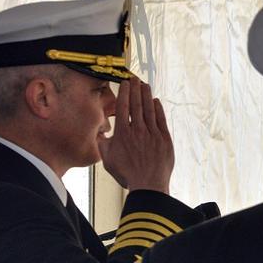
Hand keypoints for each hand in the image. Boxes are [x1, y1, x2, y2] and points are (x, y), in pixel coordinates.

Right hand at [98, 76, 174, 193]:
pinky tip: (155, 101)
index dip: (124, 93)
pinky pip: (161, 119)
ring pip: (149, 109)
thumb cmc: (126, 174)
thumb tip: (97, 132)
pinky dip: (158, 109)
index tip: (124, 83)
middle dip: (135, 89)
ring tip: (144, 85)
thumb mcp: (107, 159)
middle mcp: (138, 130)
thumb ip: (101, 143)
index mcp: (123, 133)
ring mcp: (153, 134)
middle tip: (134, 77)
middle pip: (136, 104)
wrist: (148, 185)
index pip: (123, 107)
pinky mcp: (165, 139)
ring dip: (146, 95)